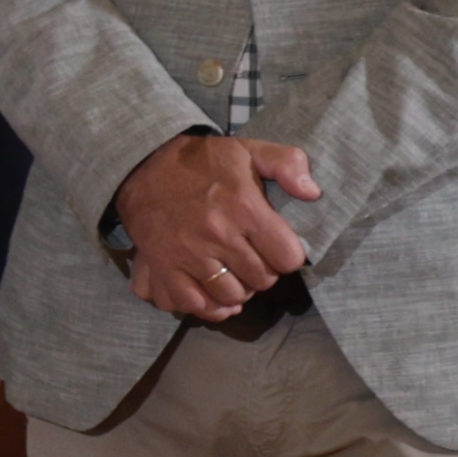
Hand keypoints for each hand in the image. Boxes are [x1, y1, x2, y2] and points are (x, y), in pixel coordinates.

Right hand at [113, 132, 320, 321]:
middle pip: (262, 279)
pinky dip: (208, 306)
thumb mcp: (249, 150)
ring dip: (239, 289)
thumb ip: (287, 163)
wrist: (144, 165)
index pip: (287, 257)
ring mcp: (189, 254)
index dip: (287, 255)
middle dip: (264, 272)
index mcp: (245, 208)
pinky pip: (193, 302)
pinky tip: (213, 294)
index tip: (277, 247)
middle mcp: (219, 235)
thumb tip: (313, 193)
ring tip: (234, 274)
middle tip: (254, 258)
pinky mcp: (165, 265)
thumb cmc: (202, 161)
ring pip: (232, 295)